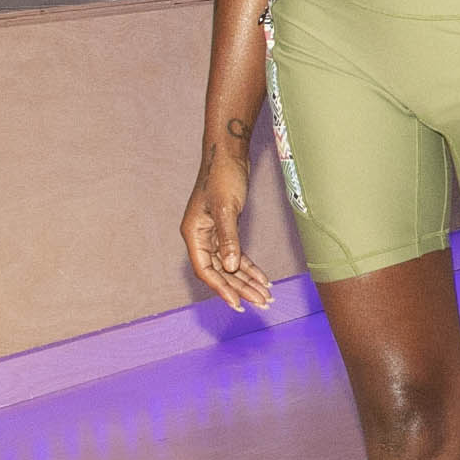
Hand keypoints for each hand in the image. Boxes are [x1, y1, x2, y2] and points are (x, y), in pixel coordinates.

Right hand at [182, 144, 271, 311]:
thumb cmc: (223, 177)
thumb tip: (231, 266)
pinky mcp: (226, 229)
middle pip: (220, 271)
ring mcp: (213, 234)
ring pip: (230, 265)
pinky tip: (262, 279)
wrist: (228, 155)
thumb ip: (228, 238)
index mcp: (193, 233)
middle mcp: (201, 237)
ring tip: (265, 296)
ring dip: (247, 281)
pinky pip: (236, 254)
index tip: (238, 303)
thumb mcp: (226, 208)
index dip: (222, 288)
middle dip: (240, 288)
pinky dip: (249, 267)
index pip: (206, 269)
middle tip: (261, 303)